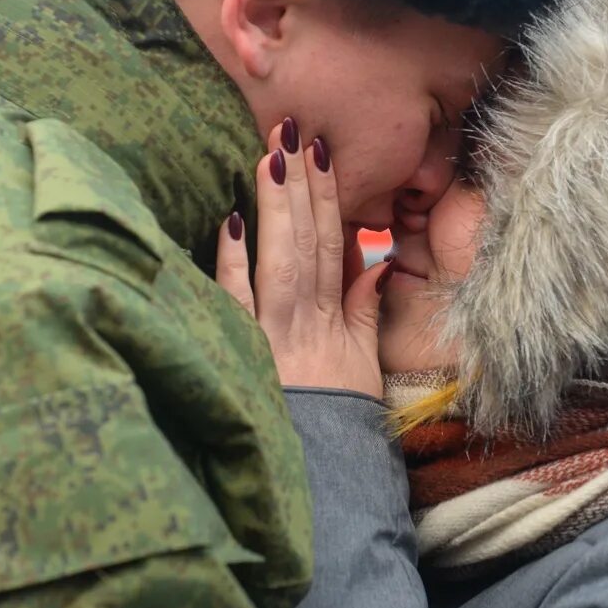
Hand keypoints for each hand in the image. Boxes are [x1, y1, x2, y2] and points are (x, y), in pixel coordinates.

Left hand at [216, 122, 387, 397]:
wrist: (321, 476)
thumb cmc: (337, 422)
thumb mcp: (361, 364)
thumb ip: (365, 309)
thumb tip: (377, 263)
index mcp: (333, 318)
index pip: (334, 243)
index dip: (328, 196)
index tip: (321, 152)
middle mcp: (304, 320)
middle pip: (306, 239)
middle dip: (299, 182)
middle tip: (292, 130)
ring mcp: (273, 335)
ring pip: (278, 257)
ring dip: (274, 204)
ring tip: (269, 155)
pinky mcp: (244, 353)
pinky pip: (236, 299)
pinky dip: (233, 260)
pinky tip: (230, 221)